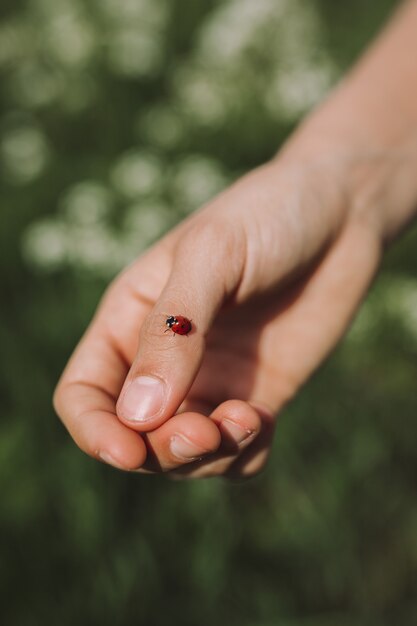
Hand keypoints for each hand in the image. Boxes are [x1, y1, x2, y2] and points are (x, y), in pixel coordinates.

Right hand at [53, 150, 381, 477]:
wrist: (340, 214)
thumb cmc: (267, 215)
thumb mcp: (212, 256)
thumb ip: (173, 330)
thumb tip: (137, 415)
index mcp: (130, 319)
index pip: (83, 393)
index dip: (94, 431)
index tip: (126, 452)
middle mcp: (163, 360)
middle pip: (134, 436)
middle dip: (161, 450)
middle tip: (204, 434)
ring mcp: (212, 382)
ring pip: (186, 455)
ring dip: (207, 457)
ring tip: (245, 419)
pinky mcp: (258, 396)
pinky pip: (238, 455)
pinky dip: (244, 457)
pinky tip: (262, 422)